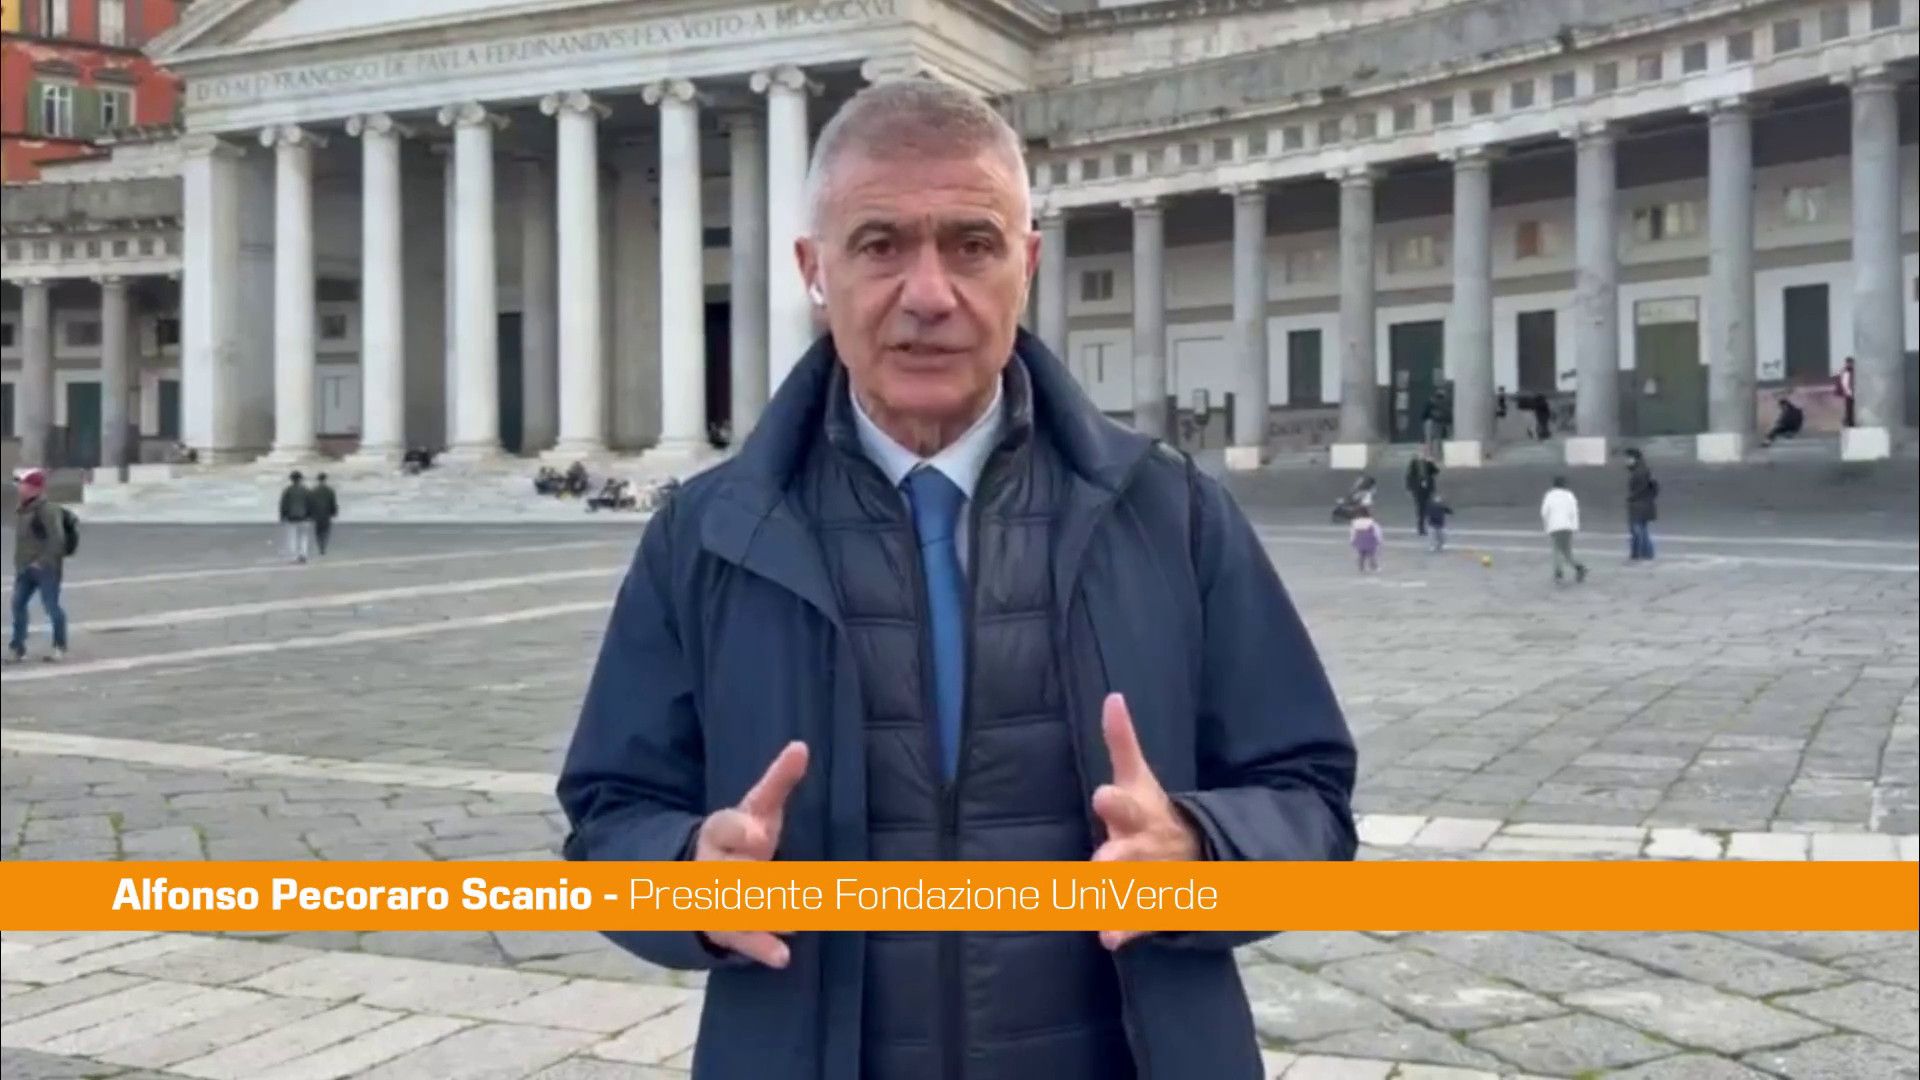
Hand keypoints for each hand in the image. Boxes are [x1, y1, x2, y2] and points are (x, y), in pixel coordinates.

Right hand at [693, 740, 807, 967]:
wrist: (696, 877)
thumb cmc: (741, 836)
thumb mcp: (756, 808)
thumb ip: (777, 781)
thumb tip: (802, 746)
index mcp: (719, 832)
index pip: (724, 827)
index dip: (740, 832)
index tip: (759, 834)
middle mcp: (713, 867)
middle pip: (731, 873)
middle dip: (755, 878)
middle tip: (788, 883)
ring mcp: (715, 901)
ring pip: (736, 908)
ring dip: (766, 914)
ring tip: (798, 920)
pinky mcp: (724, 929)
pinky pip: (740, 940)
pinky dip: (761, 949)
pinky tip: (783, 957)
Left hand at [1089, 693, 1201, 950]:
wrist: (1201, 855)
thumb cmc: (1155, 811)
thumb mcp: (1141, 778)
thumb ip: (1123, 741)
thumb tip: (1112, 696)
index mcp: (1140, 814)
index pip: (1126, 804)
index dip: (1114, 800)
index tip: (1102, 794)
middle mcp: (1145, 847)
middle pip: (1131, 852)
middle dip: (1117, 857)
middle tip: (1102, 861)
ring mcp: (1150, 880)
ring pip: (1134, 891)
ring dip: (1117, 899)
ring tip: (1098, 909)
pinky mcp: (1150, 908)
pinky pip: (1138, 923)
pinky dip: (1124, 931)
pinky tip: (1108, 940)